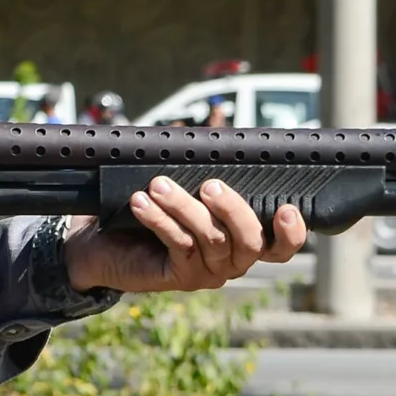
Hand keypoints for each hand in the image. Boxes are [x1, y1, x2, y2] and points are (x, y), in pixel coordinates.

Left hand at [60, 176, 308, 293]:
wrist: (103, 243)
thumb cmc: (152, 207)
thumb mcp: (184, 179)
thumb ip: (206, 159)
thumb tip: (216, 117)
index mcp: (243, 238)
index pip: (280, 245)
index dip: (292, 232)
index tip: (286, 208)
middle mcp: (232, 260)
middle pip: (251, 242)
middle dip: (233, 209)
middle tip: (209, 185)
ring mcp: (208, 273)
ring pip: (211, 240)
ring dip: (185, 207)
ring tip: (159, 185)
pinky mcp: (179, 278)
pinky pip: (177, 245)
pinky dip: (159, 220)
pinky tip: (141, 203)